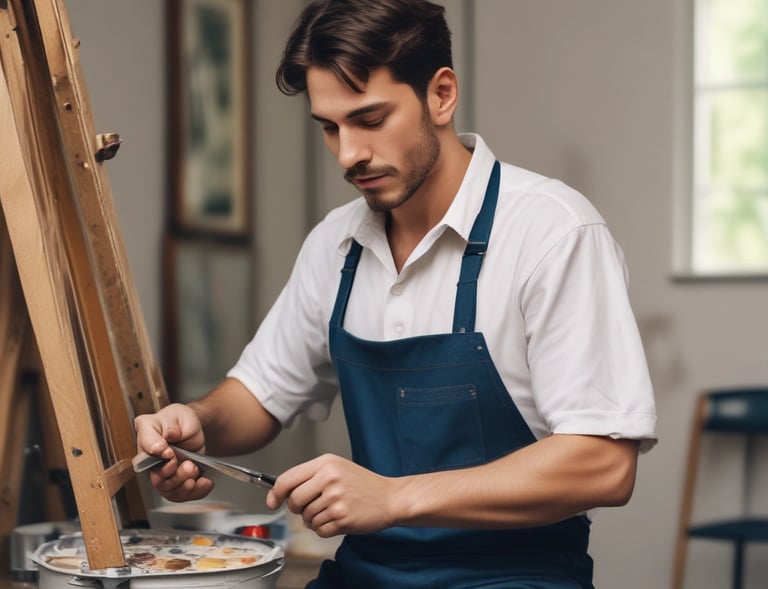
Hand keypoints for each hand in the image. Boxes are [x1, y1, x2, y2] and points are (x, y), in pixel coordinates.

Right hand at [133, 403, 214, 501]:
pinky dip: (197, 492)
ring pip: (171, 492)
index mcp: (145, 447)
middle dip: (178, 478)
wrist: (194, 426)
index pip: (146, 463)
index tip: (171, 455)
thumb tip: (156, 448)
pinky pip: (183, 495)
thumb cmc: (178, 420)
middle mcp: (152, 464)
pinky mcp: (178, 481)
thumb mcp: (168, 418)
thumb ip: (156, 432)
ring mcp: (165, 475)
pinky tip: (205, 482)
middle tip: (190, 465)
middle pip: (160, 483)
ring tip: (196, 472)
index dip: (160, 463)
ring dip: (187, 487)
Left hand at [266, 454, 397, 537]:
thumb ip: (311, 476)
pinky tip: (337, 520)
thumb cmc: (363, 484)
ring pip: (306, 518)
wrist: (390, 498)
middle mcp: (330, 479)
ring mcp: (336, 499)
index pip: (288, 479)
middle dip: (297, 509)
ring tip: (331, 511)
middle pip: (294, 501)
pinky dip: (324, 529)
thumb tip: (281, 491)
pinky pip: (319, 530)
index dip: (276, 493)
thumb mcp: (337, 468)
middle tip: (310, 506)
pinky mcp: (342, 518)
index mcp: (326, 464)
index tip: (273, 501)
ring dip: (314, 520)